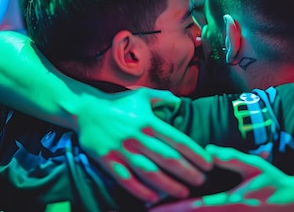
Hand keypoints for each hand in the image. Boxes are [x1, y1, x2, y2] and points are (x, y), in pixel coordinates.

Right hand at [77, 88, 212, 202]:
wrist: (85, 110)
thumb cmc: (118, 104)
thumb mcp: (142, 95)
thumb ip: (164, 98)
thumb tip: (181, 101)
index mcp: (148, 121)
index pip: (177, 140)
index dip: (195, 153)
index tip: (208, 163)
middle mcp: (137, 136)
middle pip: (167, 158)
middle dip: (187, 172)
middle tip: (201, 181)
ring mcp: (122, 150)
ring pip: (149, 172)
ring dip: (168, 185)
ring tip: (183, 193)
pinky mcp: (107, 160)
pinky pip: (126, 179)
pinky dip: (140, 190)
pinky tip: (154, 197)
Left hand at [150, 145, 293, 211]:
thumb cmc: (275, 183)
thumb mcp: (255, 166)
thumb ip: (232, 158)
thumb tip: (209, 151)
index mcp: (230, 202)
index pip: (195, 207)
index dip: (172, 208)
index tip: (153, 207)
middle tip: (147, 210)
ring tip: (157, 210)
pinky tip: (184, 210)